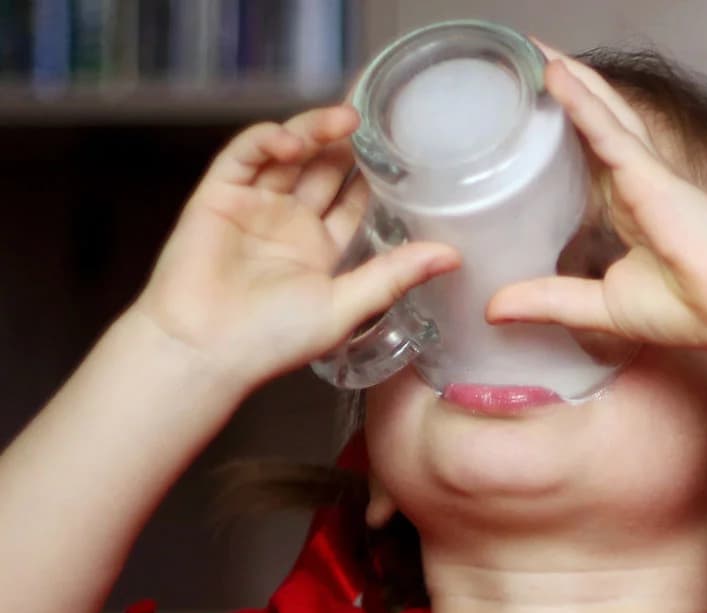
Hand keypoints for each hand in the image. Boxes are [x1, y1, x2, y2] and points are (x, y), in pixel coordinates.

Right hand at [132, 106, 458, 392]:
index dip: (375, 178)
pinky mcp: (218, 195)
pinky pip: (244, 156)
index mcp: (322, 250)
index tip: (404, 154)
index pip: (354, 202)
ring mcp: (253, 206)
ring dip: (314, 133)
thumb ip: (394, 276)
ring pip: (288, 155)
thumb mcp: (347, 306)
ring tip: (346, 120)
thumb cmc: (273, 340)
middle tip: (377, 124)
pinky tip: (293, 143)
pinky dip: (268, 141)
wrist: (206, 350)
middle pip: (323, 170)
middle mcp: (289, 223)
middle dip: (347, 146)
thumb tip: (452, 257)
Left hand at [484, 48, 706, 356]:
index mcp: (631, 207)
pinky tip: (554, 73)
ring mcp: (647, 175)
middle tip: (526, 59)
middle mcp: (638, 182)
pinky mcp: (652, 177)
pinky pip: (608, 130)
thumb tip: (495, 309)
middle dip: (564, 87)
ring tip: (533, 48)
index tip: (531, 109)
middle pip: (596, 119)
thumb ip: (549, 301)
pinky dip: (580, 102)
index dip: (563, 126)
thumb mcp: (602, 308)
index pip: (589, 153)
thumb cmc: (694, 310)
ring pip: (603, 111)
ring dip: (570, 77)